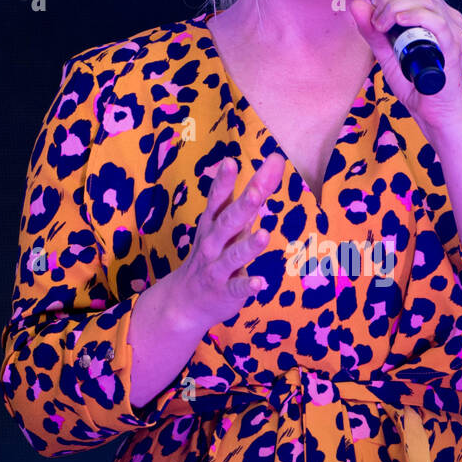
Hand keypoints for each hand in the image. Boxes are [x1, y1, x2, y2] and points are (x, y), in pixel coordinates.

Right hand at [167, 152, 284, 331]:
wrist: (185, 301)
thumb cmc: (215, 251)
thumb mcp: (232, 221)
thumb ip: (255, 191)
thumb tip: (276, 159)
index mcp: (213, 223)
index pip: (217, 199)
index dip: (223, 182)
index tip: (230, 161)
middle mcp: (212, 244)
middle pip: (226, 224)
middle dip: (240, 208)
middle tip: (255, 193)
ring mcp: (216, 269)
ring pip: (231, 257)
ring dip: (247, 247)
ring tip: (264, 236)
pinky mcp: (224, 292)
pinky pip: (235, 288)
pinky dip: (247, 286)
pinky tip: (259, 283)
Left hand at [348, 0, 461, 136]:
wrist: (434, 114)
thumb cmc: (415, 85)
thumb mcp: (387, 54)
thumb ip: (372, 32)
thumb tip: (357, 4)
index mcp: (435, 13)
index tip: (375, 8)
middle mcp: (447, 16)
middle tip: (376, 19)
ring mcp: (452, 29)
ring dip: (395, 6)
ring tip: (383, 26)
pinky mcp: (452, 45)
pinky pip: (436, 20)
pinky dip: (413, 15)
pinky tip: (397, 22)